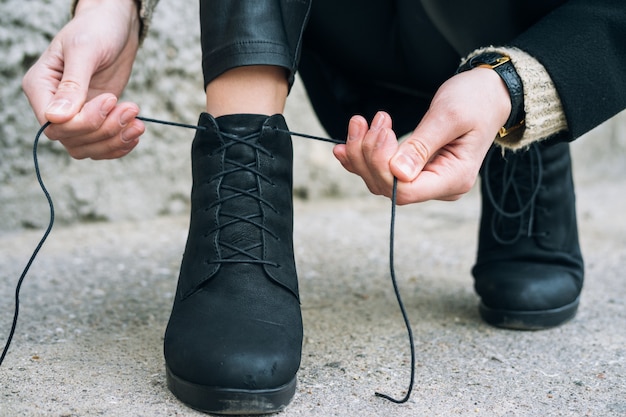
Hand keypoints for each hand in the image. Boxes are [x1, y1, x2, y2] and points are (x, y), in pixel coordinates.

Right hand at [22, 0, 143, 159]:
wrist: (115, 26)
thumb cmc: (96, 29)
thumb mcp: (84, 50)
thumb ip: (72, 84)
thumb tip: (56, 118)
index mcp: (40, 87)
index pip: (55, 125)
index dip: (85, 122)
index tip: (110, 99)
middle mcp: (53, 106)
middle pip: (72, 140)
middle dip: (105, 130)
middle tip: (132, 107)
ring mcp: (75, 115)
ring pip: (88, 148)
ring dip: (115, 140)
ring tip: (138, 122)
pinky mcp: (96, 119)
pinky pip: (102, 146)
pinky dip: (120, 144)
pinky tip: (135, 132)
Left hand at [333, 68, 510, 203]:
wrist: (488, 95)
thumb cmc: (475, 100)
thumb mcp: (449, 116)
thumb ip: (422, 145)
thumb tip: (396, 172)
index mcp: (454, 178)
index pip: (405, 191)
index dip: (382, 166)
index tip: (382, 131)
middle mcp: (439, 186)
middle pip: (388, 187)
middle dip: (367, 155)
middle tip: (365, 120)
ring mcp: (426, 180)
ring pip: (380, 181)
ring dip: (361, 153)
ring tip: (359, 122)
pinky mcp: (414, 170)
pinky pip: (382, 173)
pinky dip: (361, 159)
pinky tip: (345, 146)